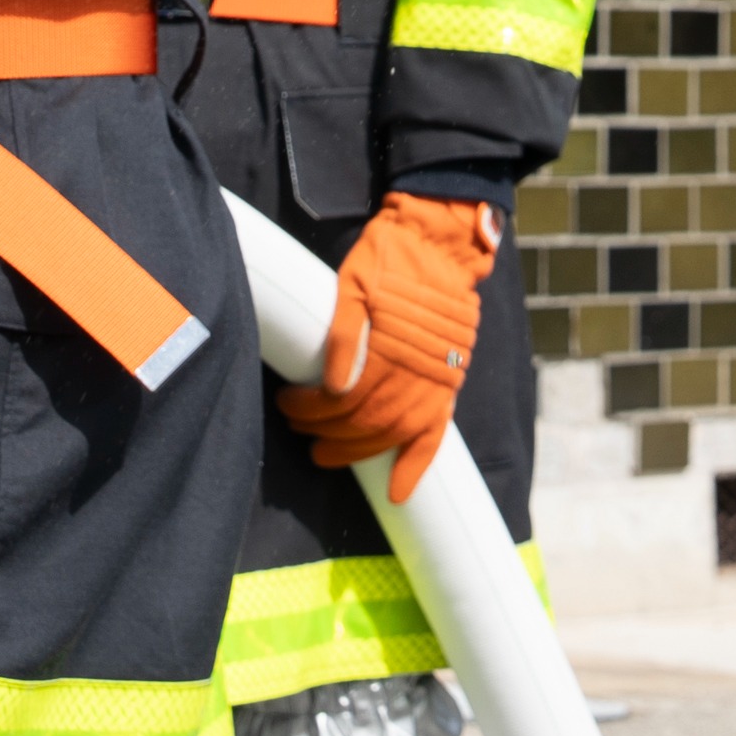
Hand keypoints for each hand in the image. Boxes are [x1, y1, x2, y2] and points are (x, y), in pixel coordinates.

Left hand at [277, 192, 502, 502]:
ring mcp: (435, 381)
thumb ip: (343, 334)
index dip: (309, 410)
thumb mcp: (354, 284)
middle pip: (364, 422)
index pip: (341, 400)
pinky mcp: (448, 383)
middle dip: (327, 434)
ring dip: (358, 451)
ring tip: (326, 454)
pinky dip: (417, 465)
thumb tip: (331, 386)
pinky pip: (436, 434)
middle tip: (300, 433)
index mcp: (386, 349)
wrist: (440, 243)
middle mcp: (414, 373)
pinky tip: (399, 491)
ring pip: (393, 434)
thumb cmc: (389, 259)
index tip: (288, 405)